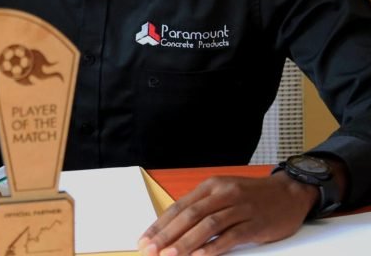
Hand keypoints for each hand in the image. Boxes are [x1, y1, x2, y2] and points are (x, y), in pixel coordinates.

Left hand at [138, 173, 316, 254]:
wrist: (291, 193)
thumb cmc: (252, 196)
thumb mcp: (223, 193)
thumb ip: (201, 207)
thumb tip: (173, 228)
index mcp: (211, 186)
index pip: (179, 207)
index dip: (160, 224)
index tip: (145, 239)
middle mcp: (224, 195)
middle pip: (189, 216)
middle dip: (166, 235)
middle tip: (150, 250)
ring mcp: (241, 209)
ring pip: (207, 226)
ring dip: (186, 242)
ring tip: (170, 255)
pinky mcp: (256, 224)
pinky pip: (231, 236)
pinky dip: (213, 247)